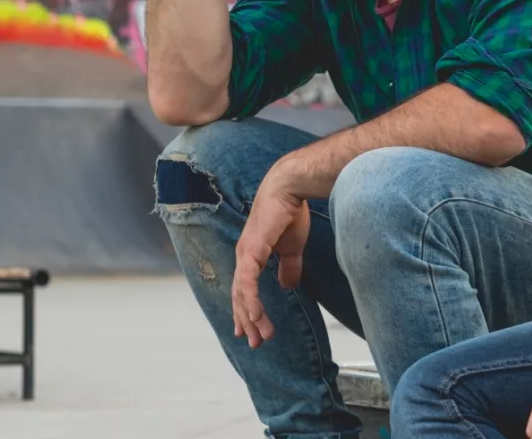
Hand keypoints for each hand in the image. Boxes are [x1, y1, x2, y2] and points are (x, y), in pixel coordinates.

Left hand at [231, 160, 310, 348]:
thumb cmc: (290, 213)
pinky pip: (247, 282)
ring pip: (242, 294)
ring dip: (252, 317)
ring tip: (262, 335)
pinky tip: (256, 316)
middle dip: (248, 321)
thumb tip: (288, 285)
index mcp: (251, 255)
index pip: (245, 289)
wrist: (289, 189)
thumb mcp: (291, 248)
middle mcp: (243, 257)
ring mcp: (244, 254)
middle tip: (256, 342)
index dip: (246, 310)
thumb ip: (289, 267)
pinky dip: (250, 300)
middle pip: (240, 297)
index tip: (251, 330)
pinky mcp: (251, 251)